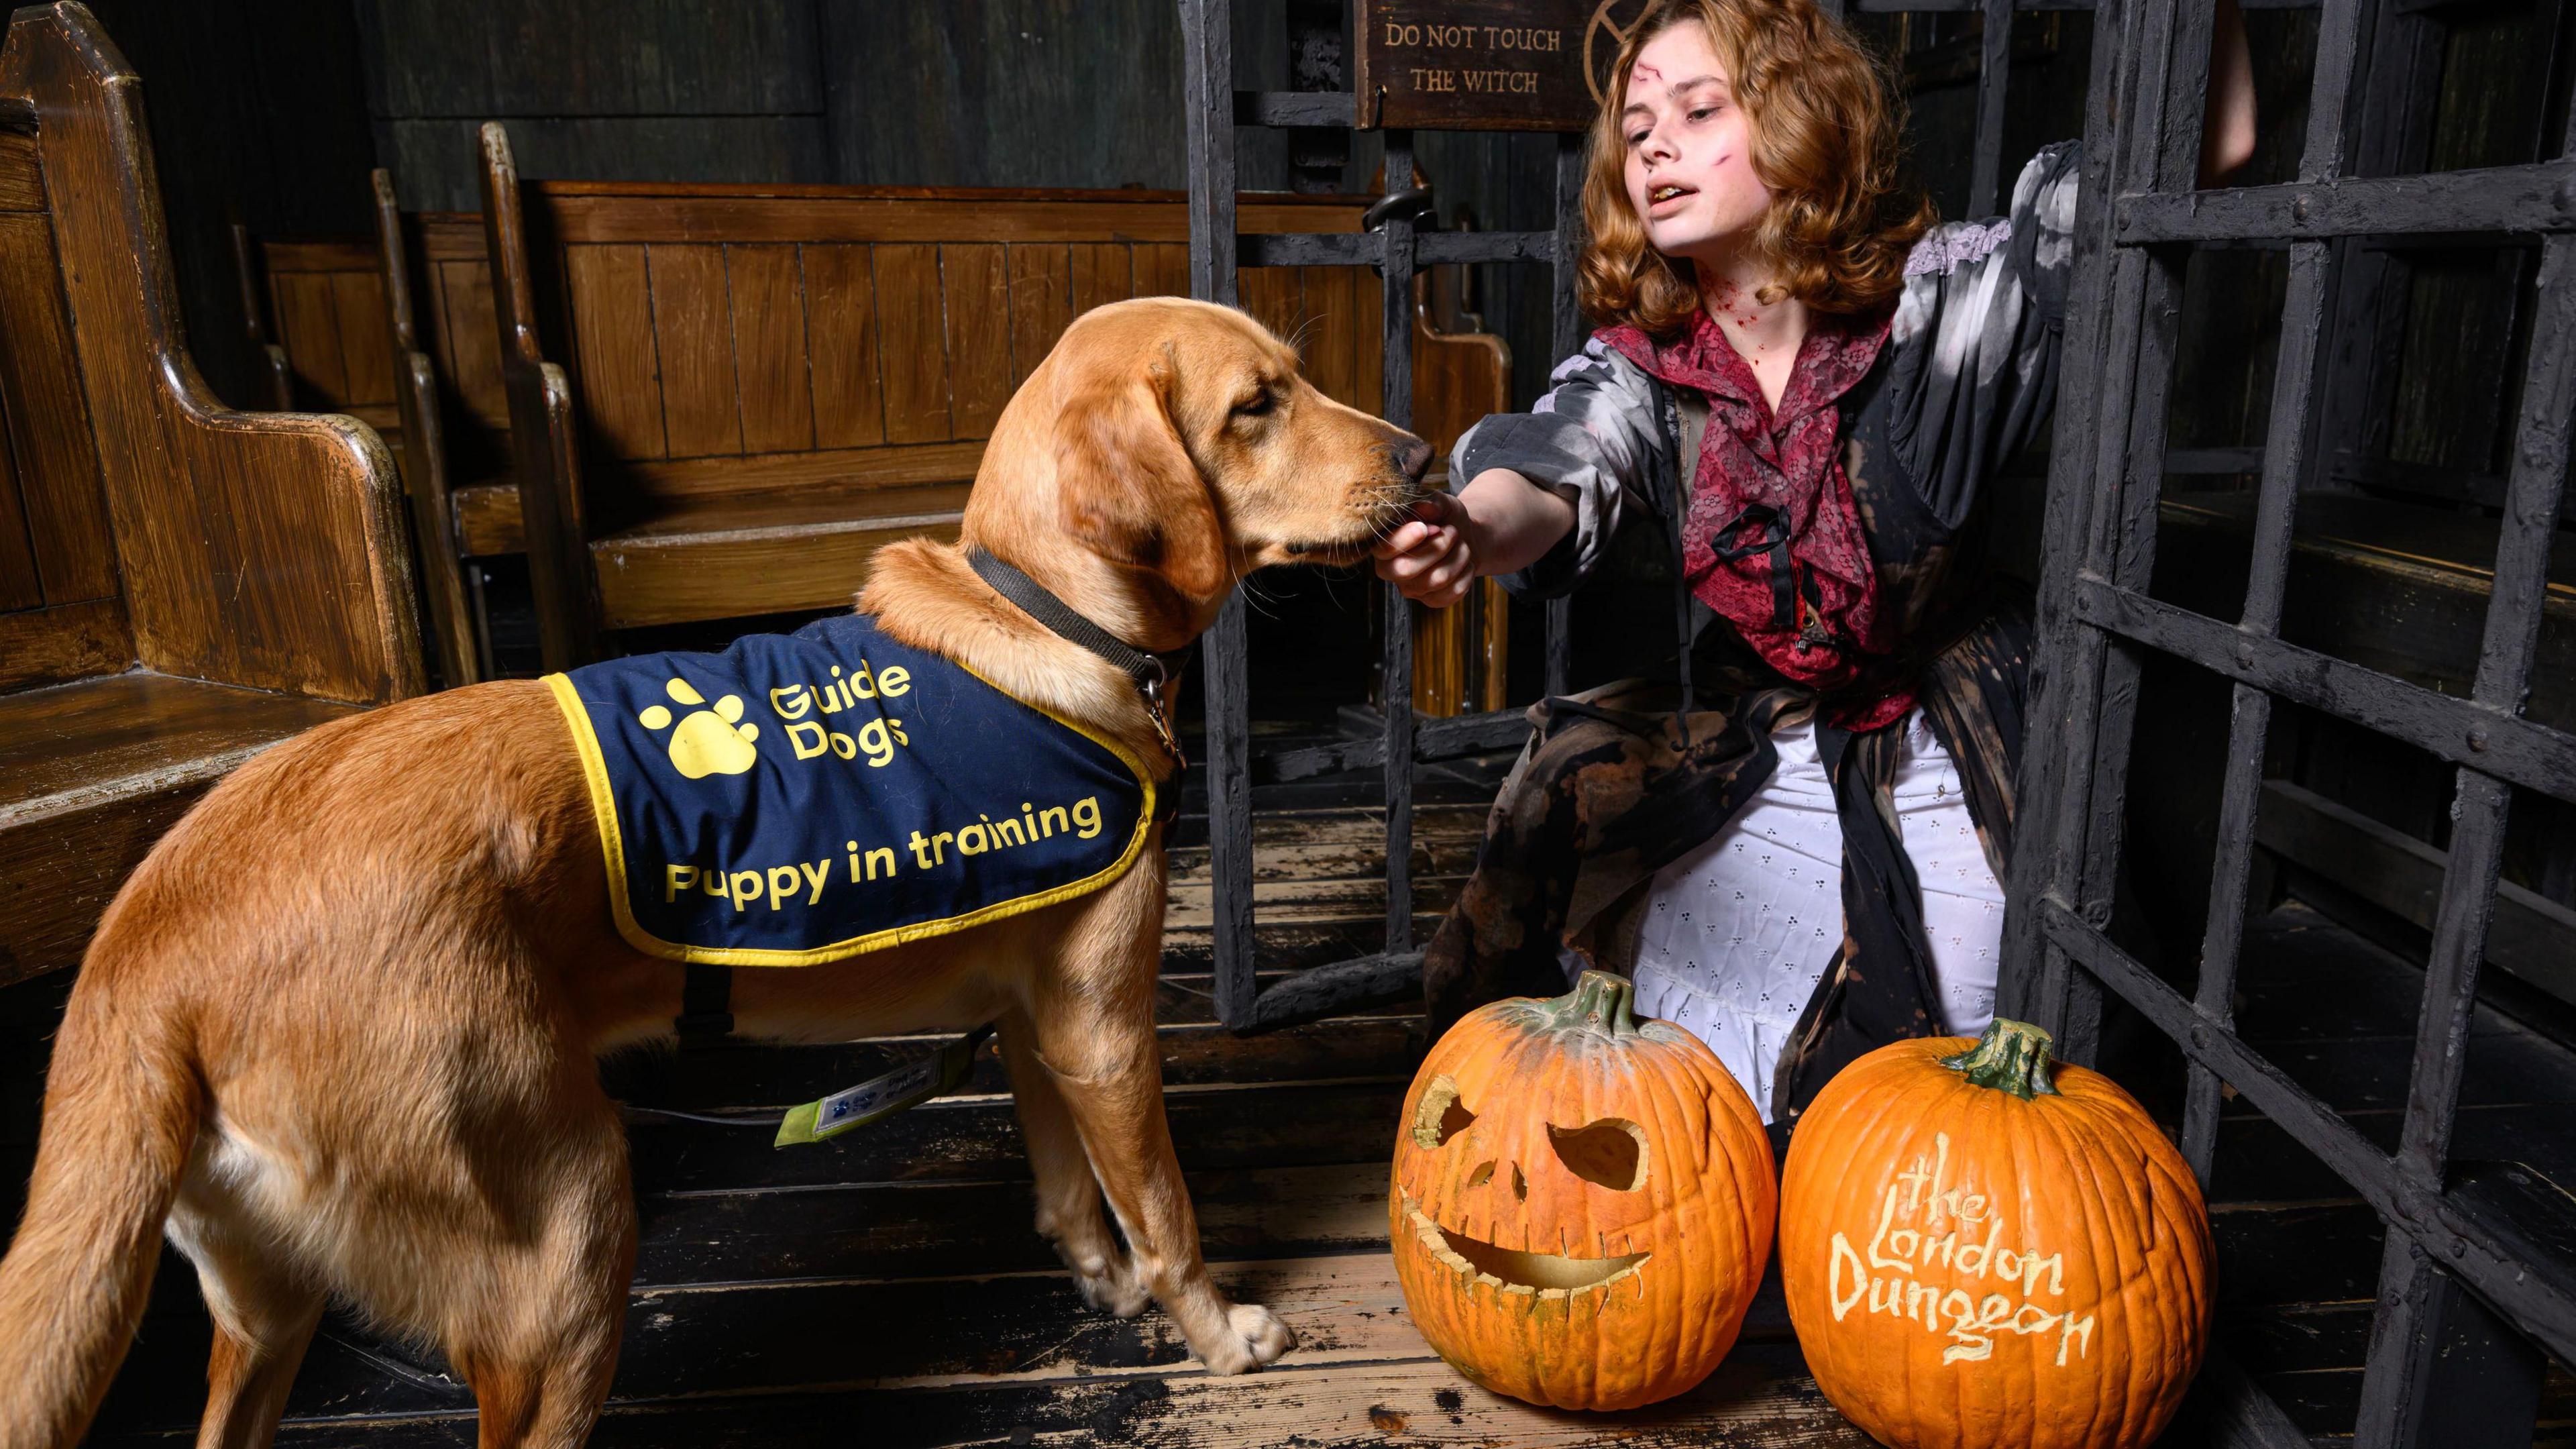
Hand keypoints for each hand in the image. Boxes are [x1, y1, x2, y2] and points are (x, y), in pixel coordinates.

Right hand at [1371, 492, 1479, 607]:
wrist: (1465, 536)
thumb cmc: (1444, 517)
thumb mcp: (1439, 502)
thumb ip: (1430, 501)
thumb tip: (1425, 507)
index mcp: (1383, 543)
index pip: (1384, 549)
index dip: (1405, 539)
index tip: (1427, 527)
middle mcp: (1390, 569)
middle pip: (1406, 569)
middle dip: (1438, 547)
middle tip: (1452, 532)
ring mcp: (1410, 588)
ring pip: (1436, 579)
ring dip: (1458, 557)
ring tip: (1462, 544)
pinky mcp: (1431, 600)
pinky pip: (1452, 593)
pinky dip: (1467, 574)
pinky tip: (1465, 562)